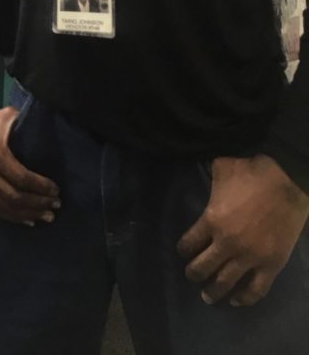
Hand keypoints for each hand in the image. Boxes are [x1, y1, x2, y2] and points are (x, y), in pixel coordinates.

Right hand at [0, 106, 59, 223]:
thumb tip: (49, 137)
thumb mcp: (8, 116)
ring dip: (28, 214)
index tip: (56, 190)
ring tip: (47, 215)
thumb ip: (27, 125)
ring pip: (5, 208)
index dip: (41, 187)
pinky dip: (13, 217)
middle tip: (56, 205)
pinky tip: (28, 219)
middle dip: (39, 203)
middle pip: (15, 198)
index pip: (22, 179)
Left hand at [177, 154, 308, 306]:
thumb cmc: (251, 170)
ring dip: (214, 292)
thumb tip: (200, 170)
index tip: (183, 251)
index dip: (183, 249)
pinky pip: (256, 289)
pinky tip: (236, 301)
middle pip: (202, 267)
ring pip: (226, 283)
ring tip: (207, 297)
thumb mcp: (221, 168)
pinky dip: (245, 298)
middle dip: (193, 274)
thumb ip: (208, 177)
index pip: (188, 243)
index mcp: (211, 220)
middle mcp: (226, 244)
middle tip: (192, 277)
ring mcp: (250, 257)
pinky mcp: (272, 264)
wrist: (287, 179)